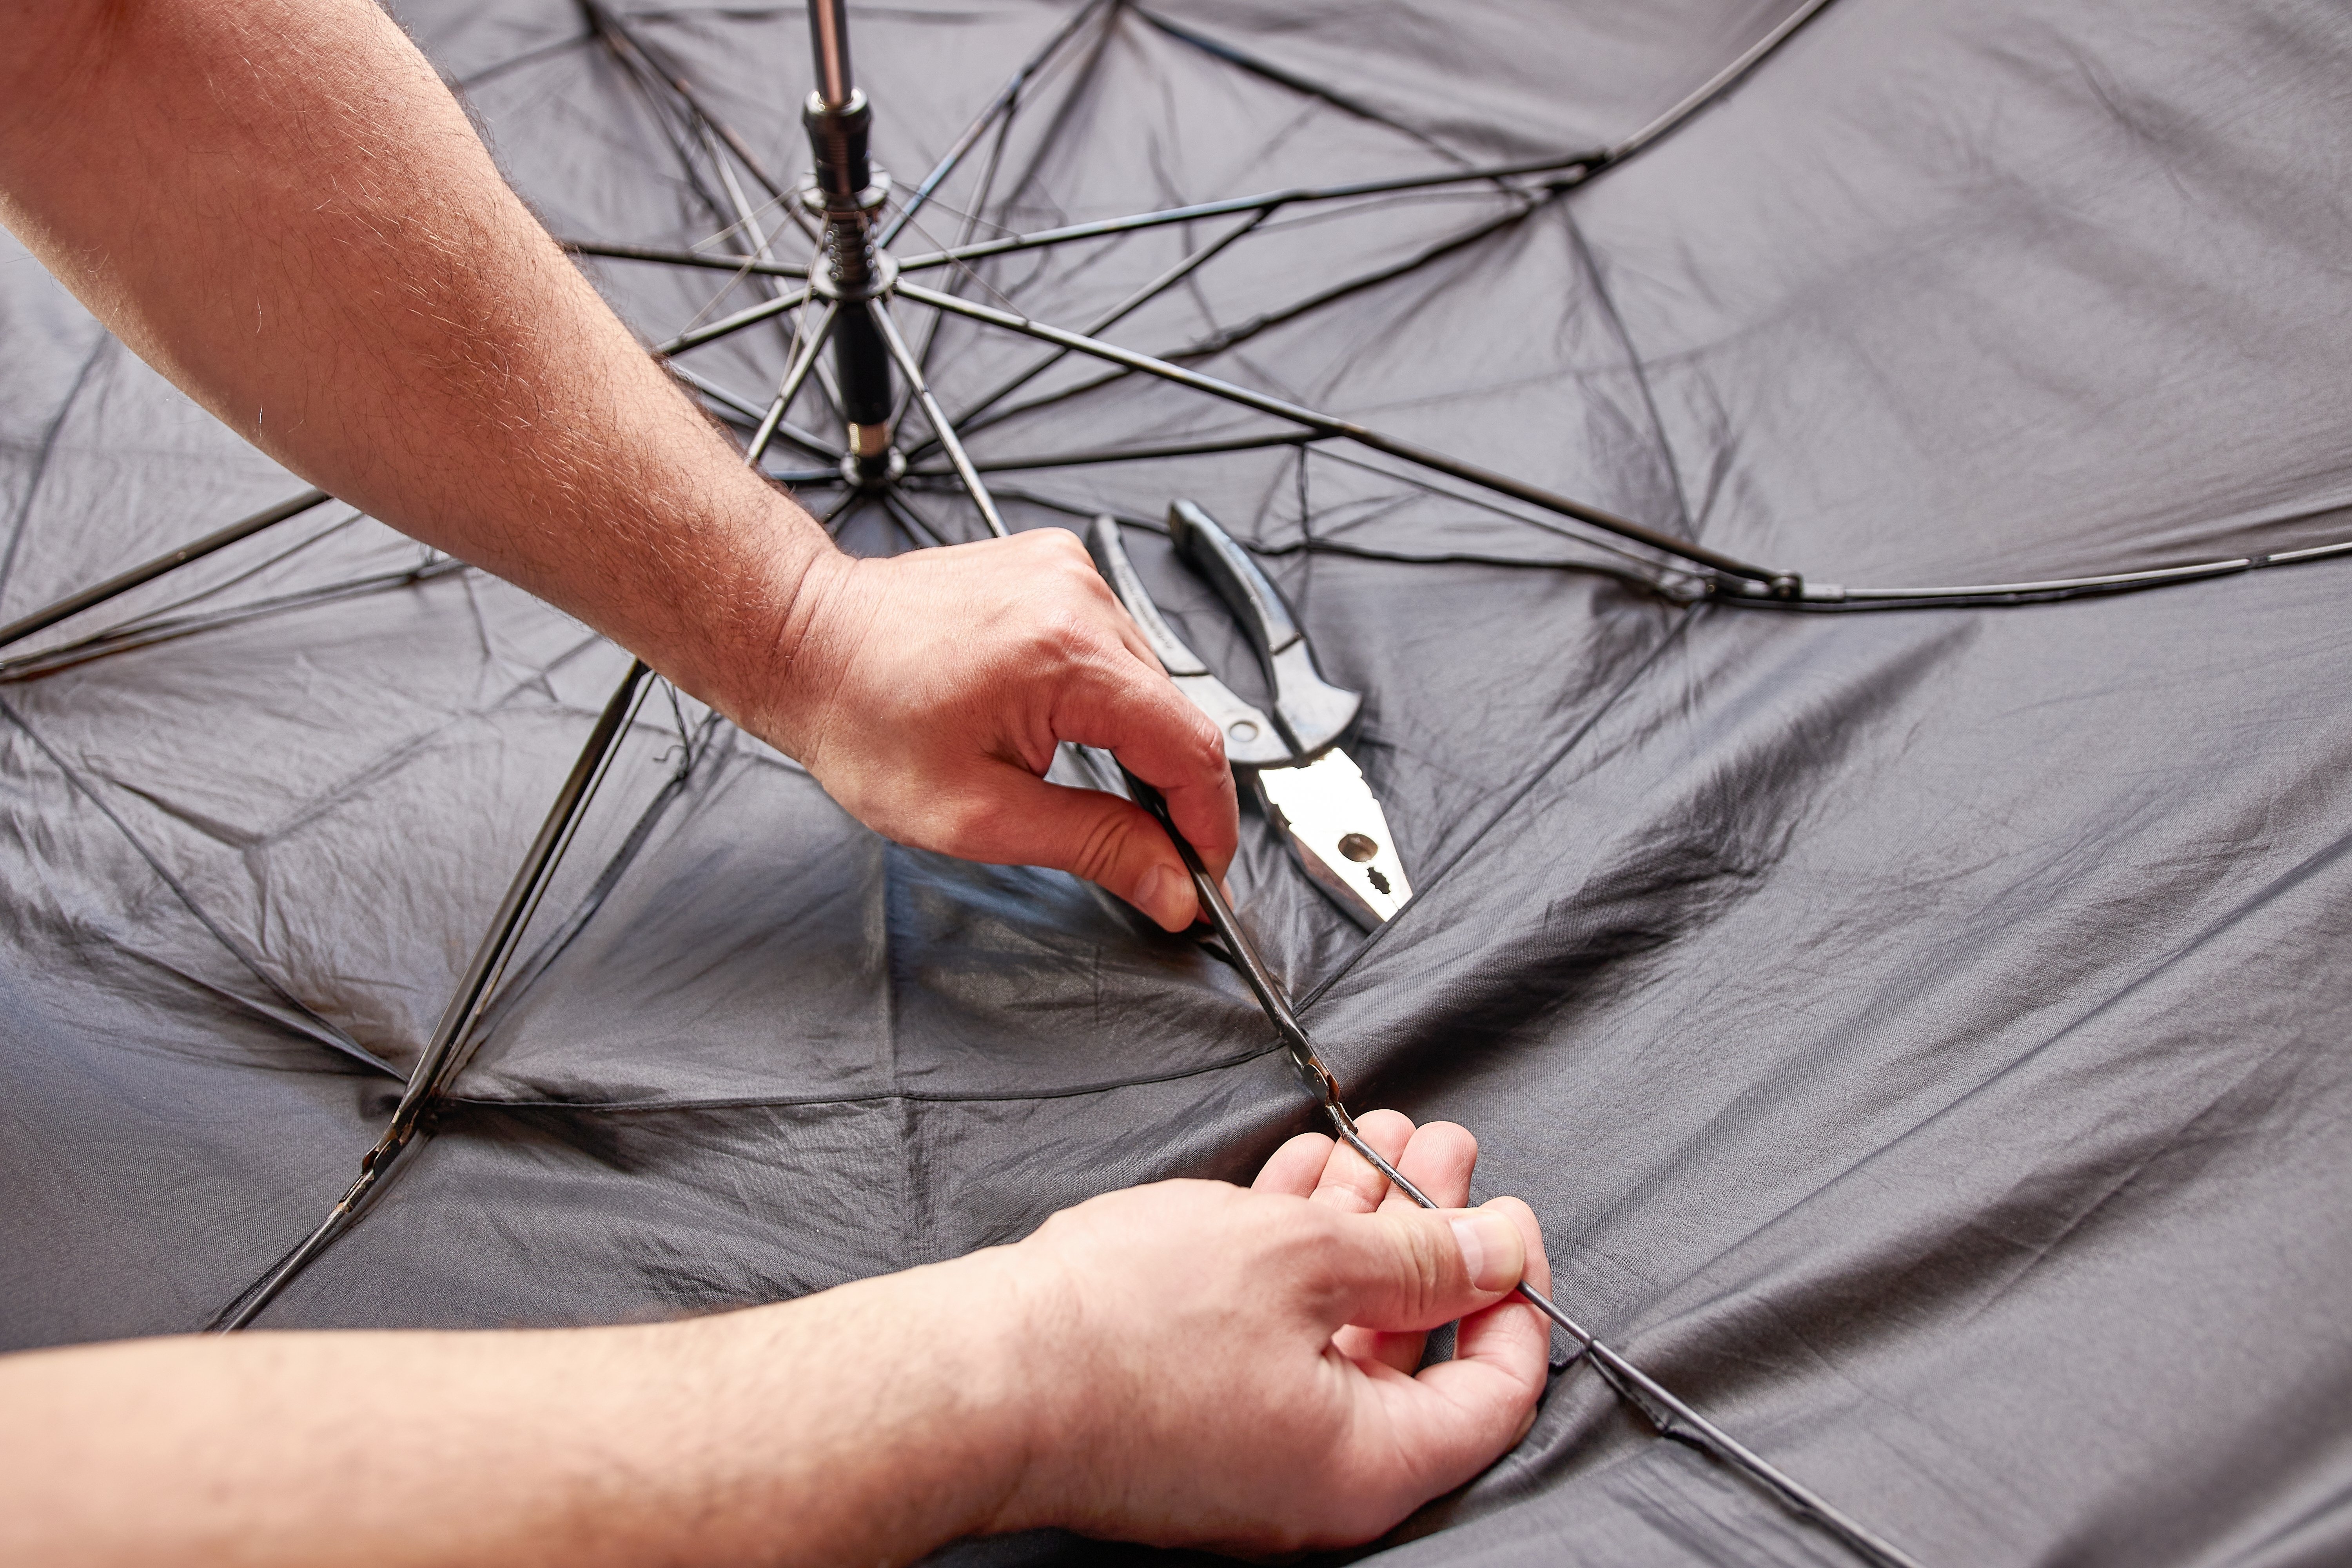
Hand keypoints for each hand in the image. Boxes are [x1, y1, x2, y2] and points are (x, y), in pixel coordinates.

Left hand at [762, 527, 1238, 930]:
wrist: (804, 641)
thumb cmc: (863, 721)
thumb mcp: (977, 815)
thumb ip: (1093, 846)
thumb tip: (1173, 884)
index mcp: (1068, 655)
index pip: (1191, 747)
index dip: (1211, 823)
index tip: (1203, 874)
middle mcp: (1080, 598)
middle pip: (1173, 714)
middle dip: (1167, 791)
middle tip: (1140, 850)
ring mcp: (1070, 573)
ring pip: (1147, 681)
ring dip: (1131, 739)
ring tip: (1065, 773)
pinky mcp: (1056, 567)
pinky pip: (1113, 645)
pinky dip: (1102, 694)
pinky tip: (1053, 720)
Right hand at [979, 1112, 1552, 1550]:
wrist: (983, 1373)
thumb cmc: (1128, 1328)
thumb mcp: (1307, 1258)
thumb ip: (1420, 1256)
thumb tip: (1499, 1249)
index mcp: (1369, 1465)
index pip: (1495, 1393)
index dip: (1516, 1296)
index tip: (1511, 1221)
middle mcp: (1318, 1477)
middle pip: (1412, 1349)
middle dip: (1432, 1234)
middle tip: (1444, 1152)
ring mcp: (1252, 1449)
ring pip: (1336, 1328)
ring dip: (1362, 1226)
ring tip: (1381, 1139)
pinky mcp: (1194, 1415)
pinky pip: (1273, 1333)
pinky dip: (1295, 1255)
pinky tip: (1303, 1176)